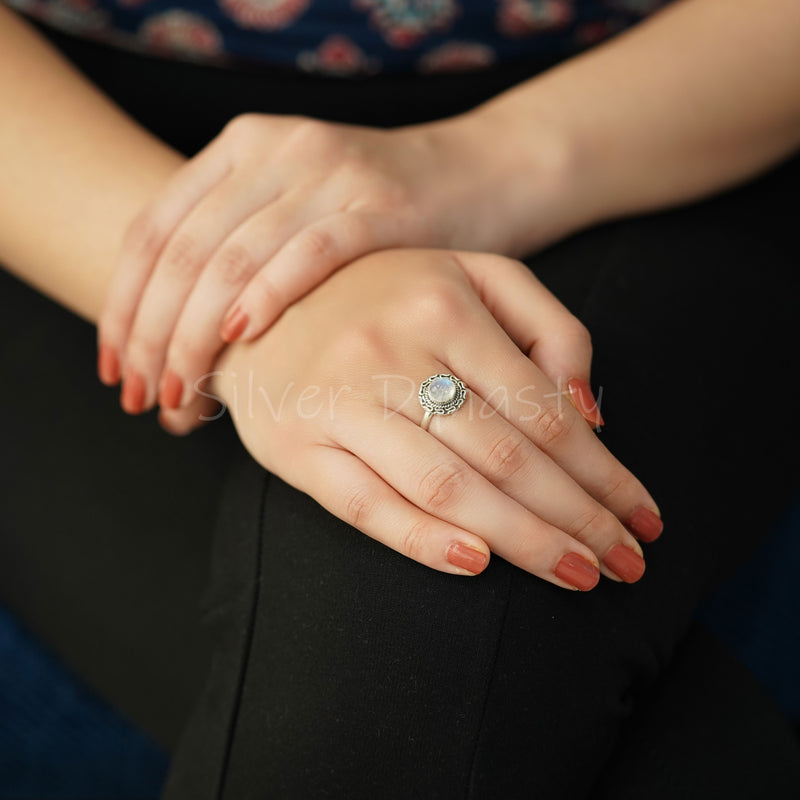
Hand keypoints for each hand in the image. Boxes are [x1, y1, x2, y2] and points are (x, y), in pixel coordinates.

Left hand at [97, 112, 543, 413]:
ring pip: (233, 259)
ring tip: (180, 396)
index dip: (121, 307)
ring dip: (194, 338)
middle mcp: (274, 152)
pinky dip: (268, 298)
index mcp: (238, 150)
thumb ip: (237, 256)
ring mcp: (326, 173)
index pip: (151, 233)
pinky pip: (309, 254)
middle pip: (183, 252)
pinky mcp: (379, 206)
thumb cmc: (377, 217)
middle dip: (151, 336)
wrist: (475, 177)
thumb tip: (173, 346)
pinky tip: (238, 341)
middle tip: (144, 398)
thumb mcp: (295, 215)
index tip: (114, 370)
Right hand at [162, 249, 661, 589]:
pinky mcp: (298, 446)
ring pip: (446, 485)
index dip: (602, 470)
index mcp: (444, 305)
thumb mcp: (467, 275)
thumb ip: (544, 324)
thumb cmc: (375, 294)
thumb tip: (589, 409)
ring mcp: (340, 402)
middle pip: (506, 454)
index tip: (643, 515)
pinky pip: (366, 504)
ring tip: (577, 573)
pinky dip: (423, 539)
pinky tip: (478, 565)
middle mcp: (392, 352)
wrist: (251, 303)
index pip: (543, 408)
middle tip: (626, 562)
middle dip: (578, 516)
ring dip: (522, 539)